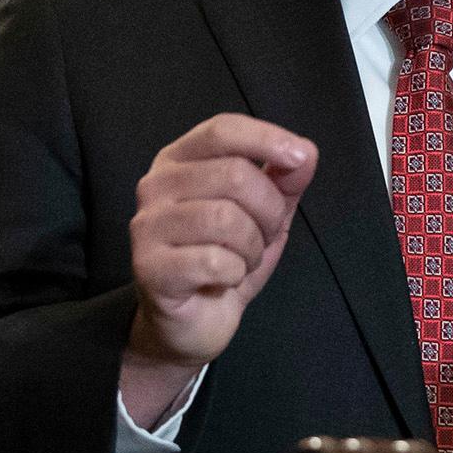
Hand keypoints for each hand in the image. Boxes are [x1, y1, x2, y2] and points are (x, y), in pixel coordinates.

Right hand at [123, 114, 316, 423]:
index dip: (266, 138)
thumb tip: (305, 153)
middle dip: (269, 211)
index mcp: (180, 161)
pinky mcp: (148, 267)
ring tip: (243, 260)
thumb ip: (284, 181)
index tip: (302, 158)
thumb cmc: (226, 259)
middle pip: (233, 175)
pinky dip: (234, 272)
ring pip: (224, 218)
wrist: (194, 322)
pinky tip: (224, 279)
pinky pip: (213, 260)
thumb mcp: (264, 215)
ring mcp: (147, 226)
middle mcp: (155, 185)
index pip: (222, 130)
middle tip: (264, 237)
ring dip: (252, 246)